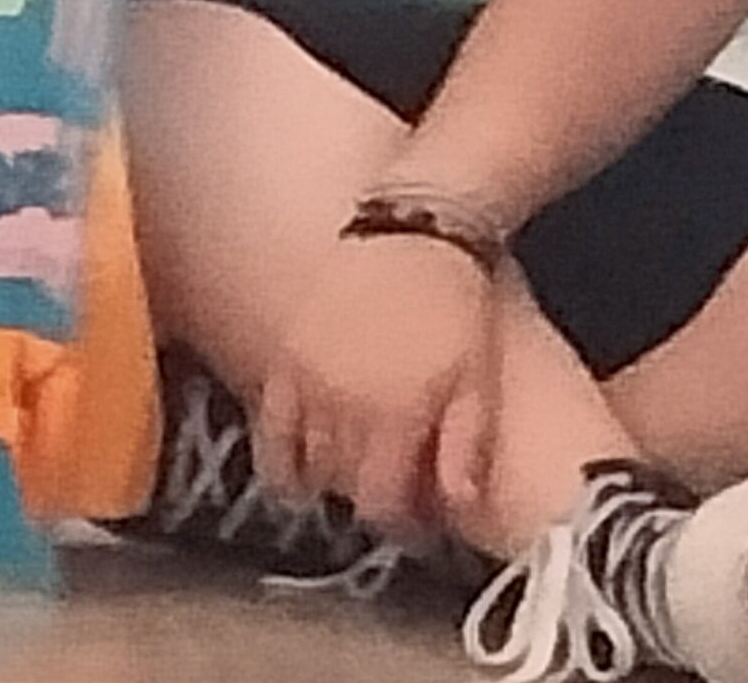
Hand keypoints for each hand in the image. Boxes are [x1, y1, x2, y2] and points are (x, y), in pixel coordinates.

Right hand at [253, 234, 499, 539]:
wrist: (414, 224)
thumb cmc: (455, 299)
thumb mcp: (478, 376)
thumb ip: (465, 446)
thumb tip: (455, 506)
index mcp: (392, 412)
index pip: (379, 500)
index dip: (397, 522)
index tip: (410, 522)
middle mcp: (340, 401)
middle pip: (339, 482)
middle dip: (364, 494)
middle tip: (384, 492)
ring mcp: (305, 375)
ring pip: (299, 457)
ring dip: (322, 476)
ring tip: (345, 474)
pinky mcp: (284, 350)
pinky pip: (268, 420)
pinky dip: (278, 449)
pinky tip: (292, 461)